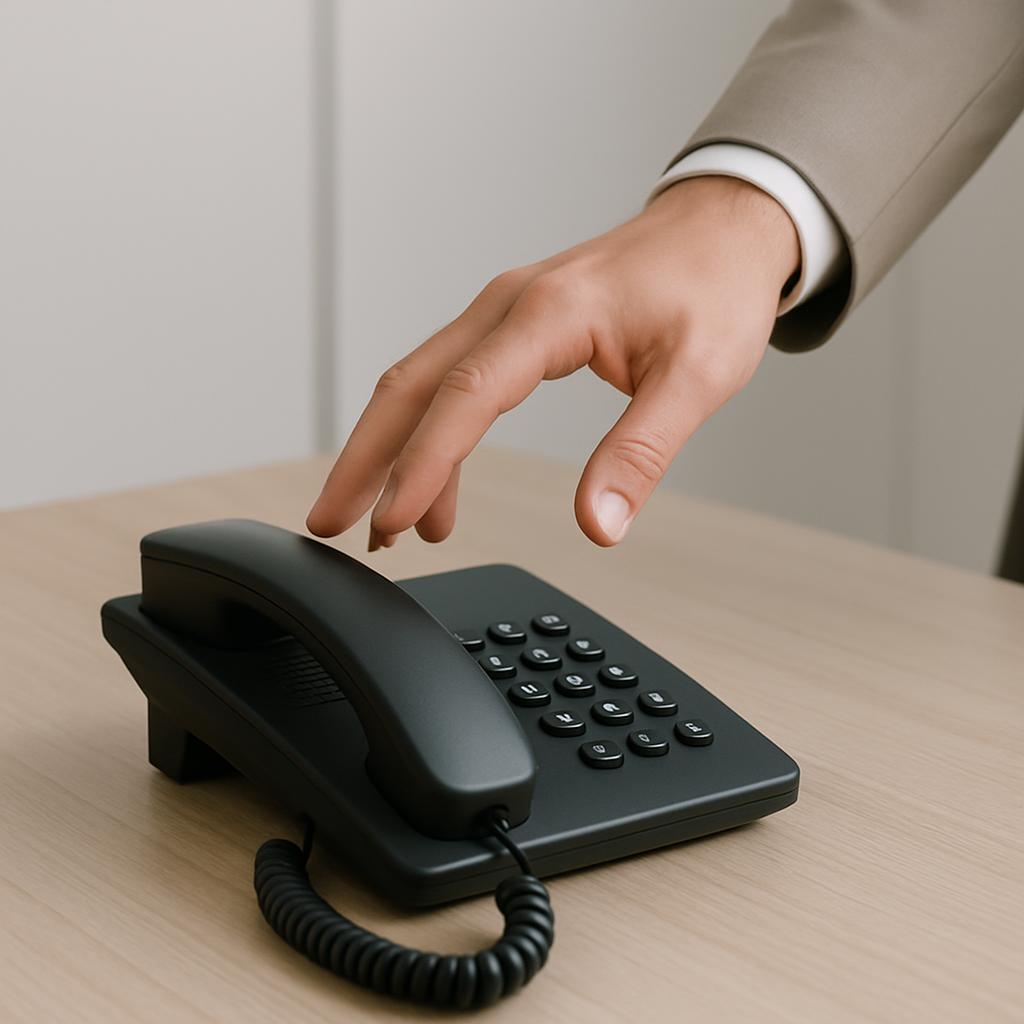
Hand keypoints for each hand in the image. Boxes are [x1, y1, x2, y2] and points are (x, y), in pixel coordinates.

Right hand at [307, 176, 798, 548]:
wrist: (722, 226)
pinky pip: (450, 382)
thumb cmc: (713, 287)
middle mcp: (509, 306)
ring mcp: (503, 311)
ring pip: (419, 384)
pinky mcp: (512, 325)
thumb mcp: (697, 377)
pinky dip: (430, 436)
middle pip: (409, 386)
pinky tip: (436, 484)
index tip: (390, 522)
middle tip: (331, 523)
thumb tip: (598, 524)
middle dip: (363, 460)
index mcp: (548, 314)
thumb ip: (640, 452)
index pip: (464, 397)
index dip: (422, 466)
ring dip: (389, 453)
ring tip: (383, 524)